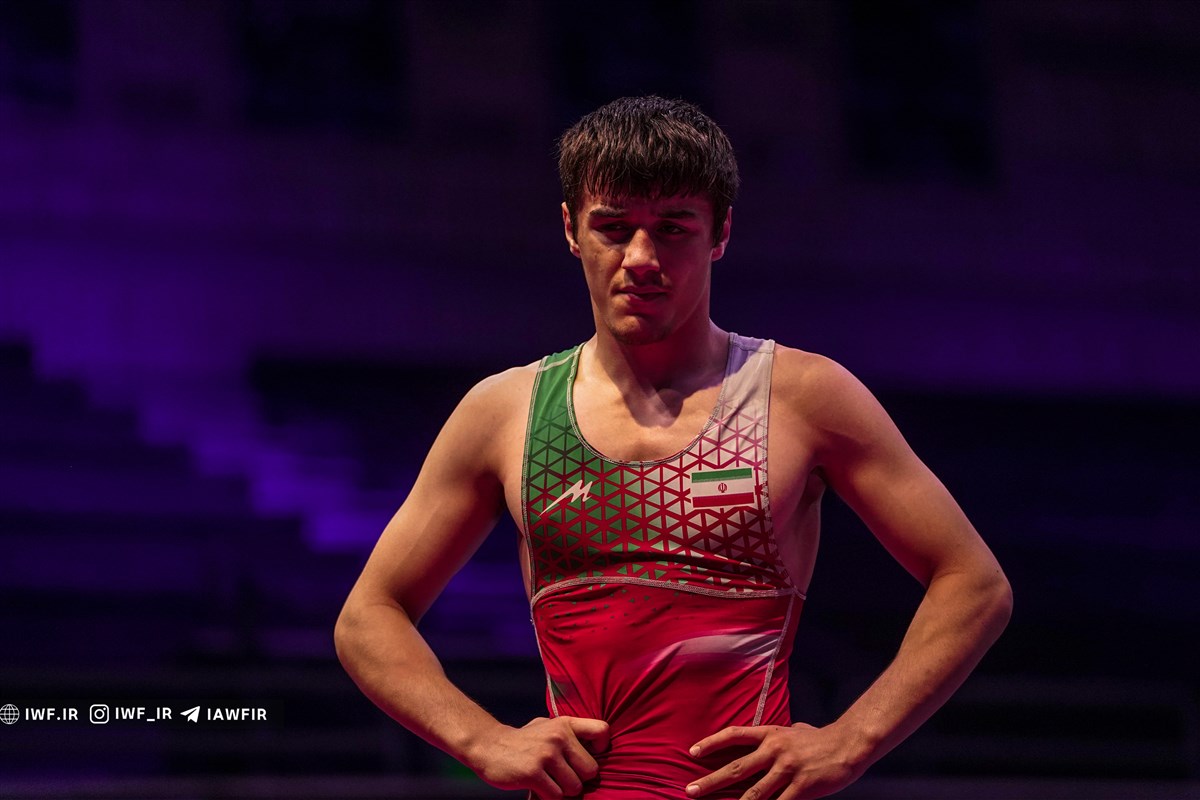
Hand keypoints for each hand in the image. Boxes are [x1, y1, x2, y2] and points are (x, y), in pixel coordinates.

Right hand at [471, 716, 609, 798]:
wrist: (488, 745)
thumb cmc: (523, 740)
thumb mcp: (547, 726)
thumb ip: (569, 734)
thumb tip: (597, 748)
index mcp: (565, 724)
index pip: (602, 731)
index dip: (601, 749)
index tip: (587, 757)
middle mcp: (559, 737)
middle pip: (591, 770)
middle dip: (578, 779)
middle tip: (562, 776)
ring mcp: (546, 755)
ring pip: (575, 787)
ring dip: (563, 791)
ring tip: (549, 782)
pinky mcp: (533, 773)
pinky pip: (556, 797)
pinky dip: (548, 797)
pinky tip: (538, 788)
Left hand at [685, 723, 862, 799]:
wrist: (849, 744)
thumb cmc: (821, 739)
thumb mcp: (795, 730)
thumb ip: (781, 734)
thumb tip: (773, 734)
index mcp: (771, 734)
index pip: (734, 735)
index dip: (712, 743)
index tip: (693, 752)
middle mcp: (775, 750)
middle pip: (737, 768)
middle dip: (711, 781)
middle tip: (691, 790)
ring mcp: (787, 769)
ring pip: (755, 792)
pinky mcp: (801, 786)